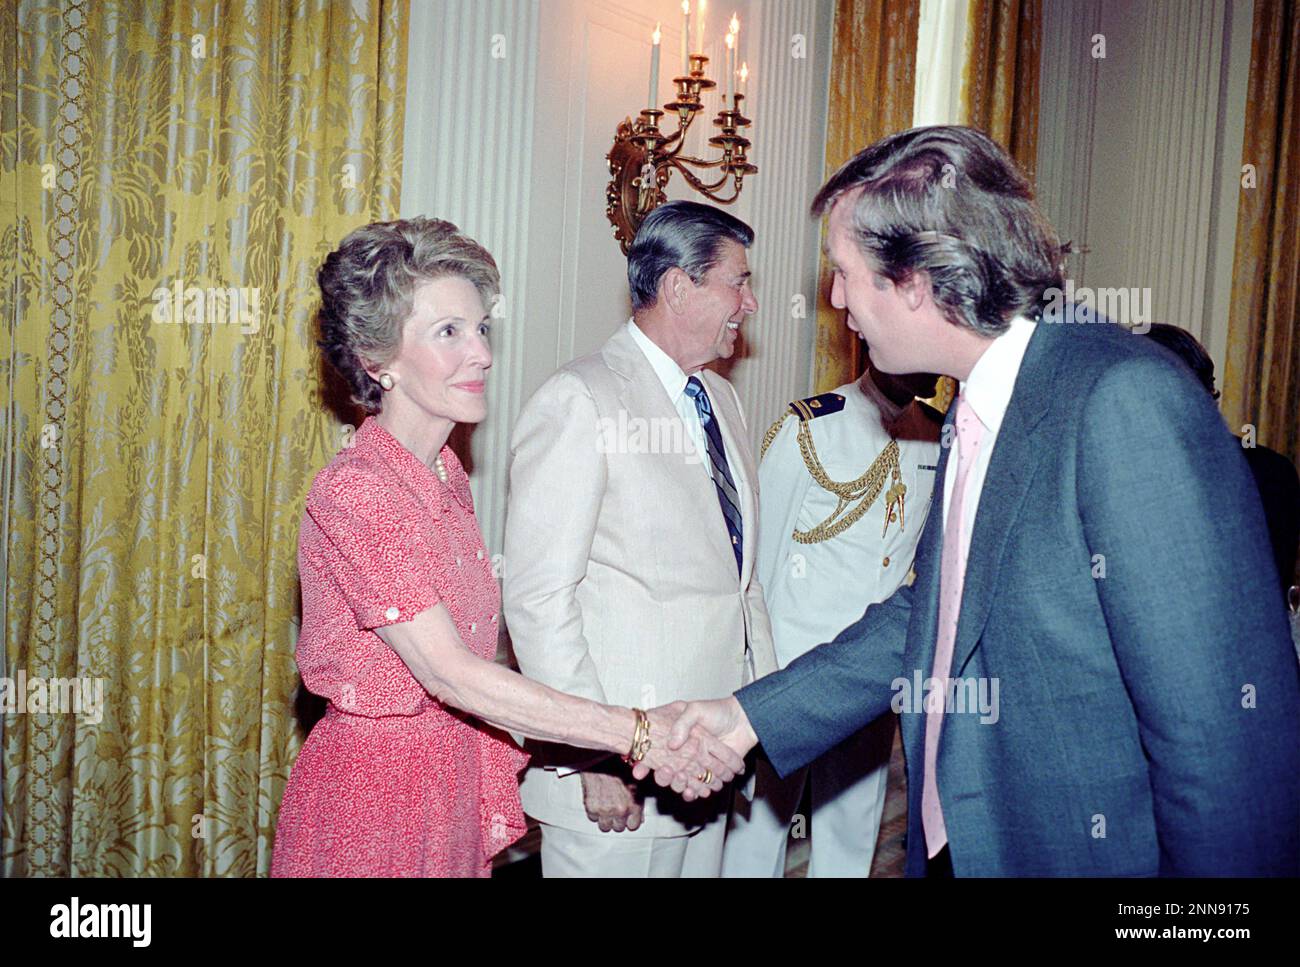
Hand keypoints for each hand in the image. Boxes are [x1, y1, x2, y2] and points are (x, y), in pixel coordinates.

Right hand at [580, 771, 642, 831]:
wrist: (600, 756)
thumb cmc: (618, 765)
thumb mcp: (636, 781)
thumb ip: (638, 801)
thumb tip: (639, 816)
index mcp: (634, 804)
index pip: (633, 826)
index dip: (630, 820)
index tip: (627, 816)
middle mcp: (621, 810)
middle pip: (619, 827)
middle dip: (617, 819)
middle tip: (615, 808)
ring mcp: (605, 810)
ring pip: (605, 826)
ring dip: (605, 819)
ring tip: (606, 806)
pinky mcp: (591, 807)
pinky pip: (592, 818)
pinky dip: (594, 812)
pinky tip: (598, 800)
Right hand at [631, 699, 753, 800]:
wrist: (743, 720)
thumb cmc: (717, 711)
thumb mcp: (695, 710)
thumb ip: (683, 724)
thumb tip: (672, 744)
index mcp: (678, 739)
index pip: (657, 754)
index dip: (650, 763)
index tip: (651, 766)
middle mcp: (685, 754)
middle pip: (668, 772)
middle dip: (666, 777)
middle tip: (667, 773)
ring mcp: (698, 765)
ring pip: (683, 782)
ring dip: (680, 786)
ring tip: (682, 784)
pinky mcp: (711, 774)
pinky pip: (699, 788)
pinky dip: (695, 792)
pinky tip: (693, 792)